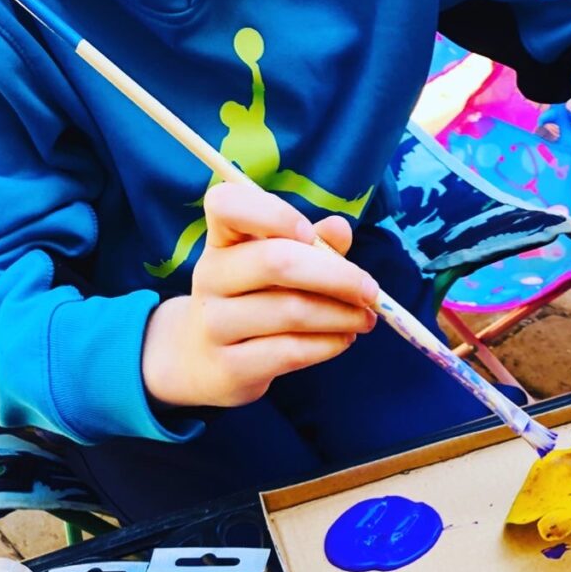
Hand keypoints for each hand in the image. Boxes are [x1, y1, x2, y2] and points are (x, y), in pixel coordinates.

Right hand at [142, 182, 377, 408]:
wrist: (200, 360)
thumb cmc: (250, 301)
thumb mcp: (273, 267)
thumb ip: (311, 245)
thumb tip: (342, 229)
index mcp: (220, 241)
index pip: (227, 205)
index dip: (274, 214)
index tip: (310, 234)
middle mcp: (210, 277)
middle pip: (276, 262)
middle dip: (337, 275)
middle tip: (370, 290)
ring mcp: (215, 324)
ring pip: (291, 312)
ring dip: (341, 315)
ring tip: (365, 318)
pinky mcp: (230, 366)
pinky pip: (290, 352)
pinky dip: (328, 344)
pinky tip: (344, 339)